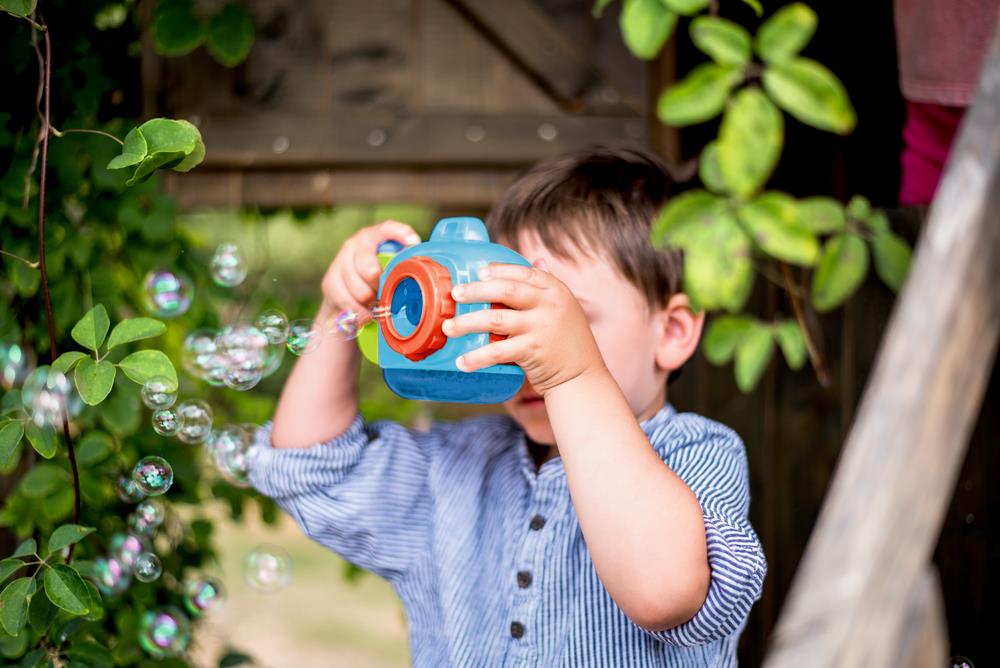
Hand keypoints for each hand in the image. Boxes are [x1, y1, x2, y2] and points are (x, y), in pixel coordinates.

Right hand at [320, 220, 420, 322]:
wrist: (344, 298)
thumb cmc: (376, 281)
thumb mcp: (390, 269)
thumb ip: (401, 267)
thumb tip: (422, 274)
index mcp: (374, 237)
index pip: (386, 229)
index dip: (400, 233)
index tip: (413, 243)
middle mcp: (354, 244)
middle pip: (369, 268)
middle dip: (380, 288)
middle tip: (384, 295)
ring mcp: (340, 262)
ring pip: (360, 291)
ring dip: (371, 304)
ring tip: (375, 305)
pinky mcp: (329, 282)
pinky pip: (348, 304)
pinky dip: (360, 314)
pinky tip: (364, 314)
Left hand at [441, 260, 606, 395]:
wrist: (581, 377)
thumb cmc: (568, 342)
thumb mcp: (565, 307)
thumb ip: (548, 286)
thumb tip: (537, 260)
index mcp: (556, 290)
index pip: (524, 272)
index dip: (500, 270)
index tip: (479, 271)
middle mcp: (550, 305)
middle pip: (506, 289)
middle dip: (476, 290)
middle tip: (455, 294)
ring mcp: (541, 327)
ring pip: (495, 319)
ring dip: (467, 322)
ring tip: (448, 327)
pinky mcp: (533, 351)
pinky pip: (497, 351)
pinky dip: (477, 357)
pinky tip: (462, 361)